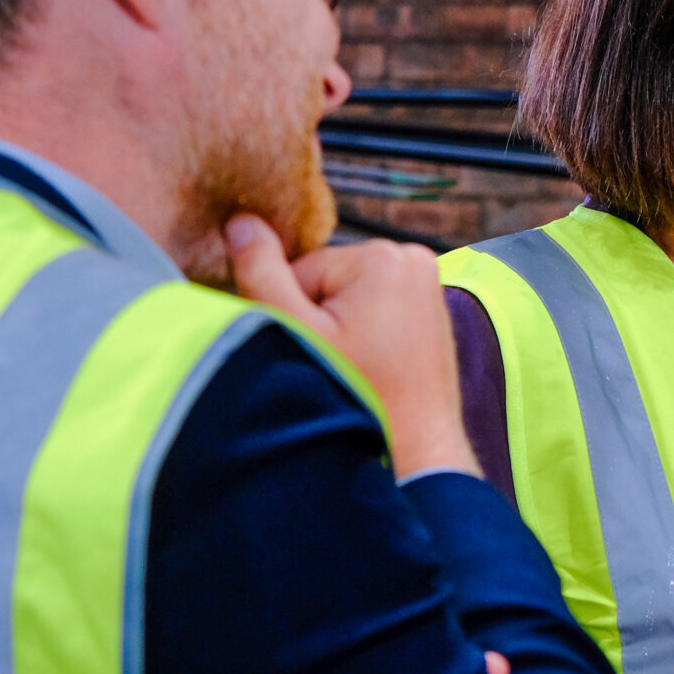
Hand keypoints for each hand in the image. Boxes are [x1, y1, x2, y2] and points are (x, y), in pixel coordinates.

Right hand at [226, 214, 478, 478]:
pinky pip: (376, 315)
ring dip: (340, 332)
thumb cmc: (357, 396)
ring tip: (356, 371)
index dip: (292, 313)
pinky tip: (374, 371)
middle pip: (328, 282)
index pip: (302, 271)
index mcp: (385, 256)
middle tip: (335, 365)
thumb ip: (261, 271)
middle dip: (319, 321)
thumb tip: (241, 221)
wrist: (418, 452)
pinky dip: (366, 340)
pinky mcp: (432, 312)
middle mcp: (414, 259)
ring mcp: (428, 286)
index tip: (313, 350)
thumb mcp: (294, 329)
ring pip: (349, 301)